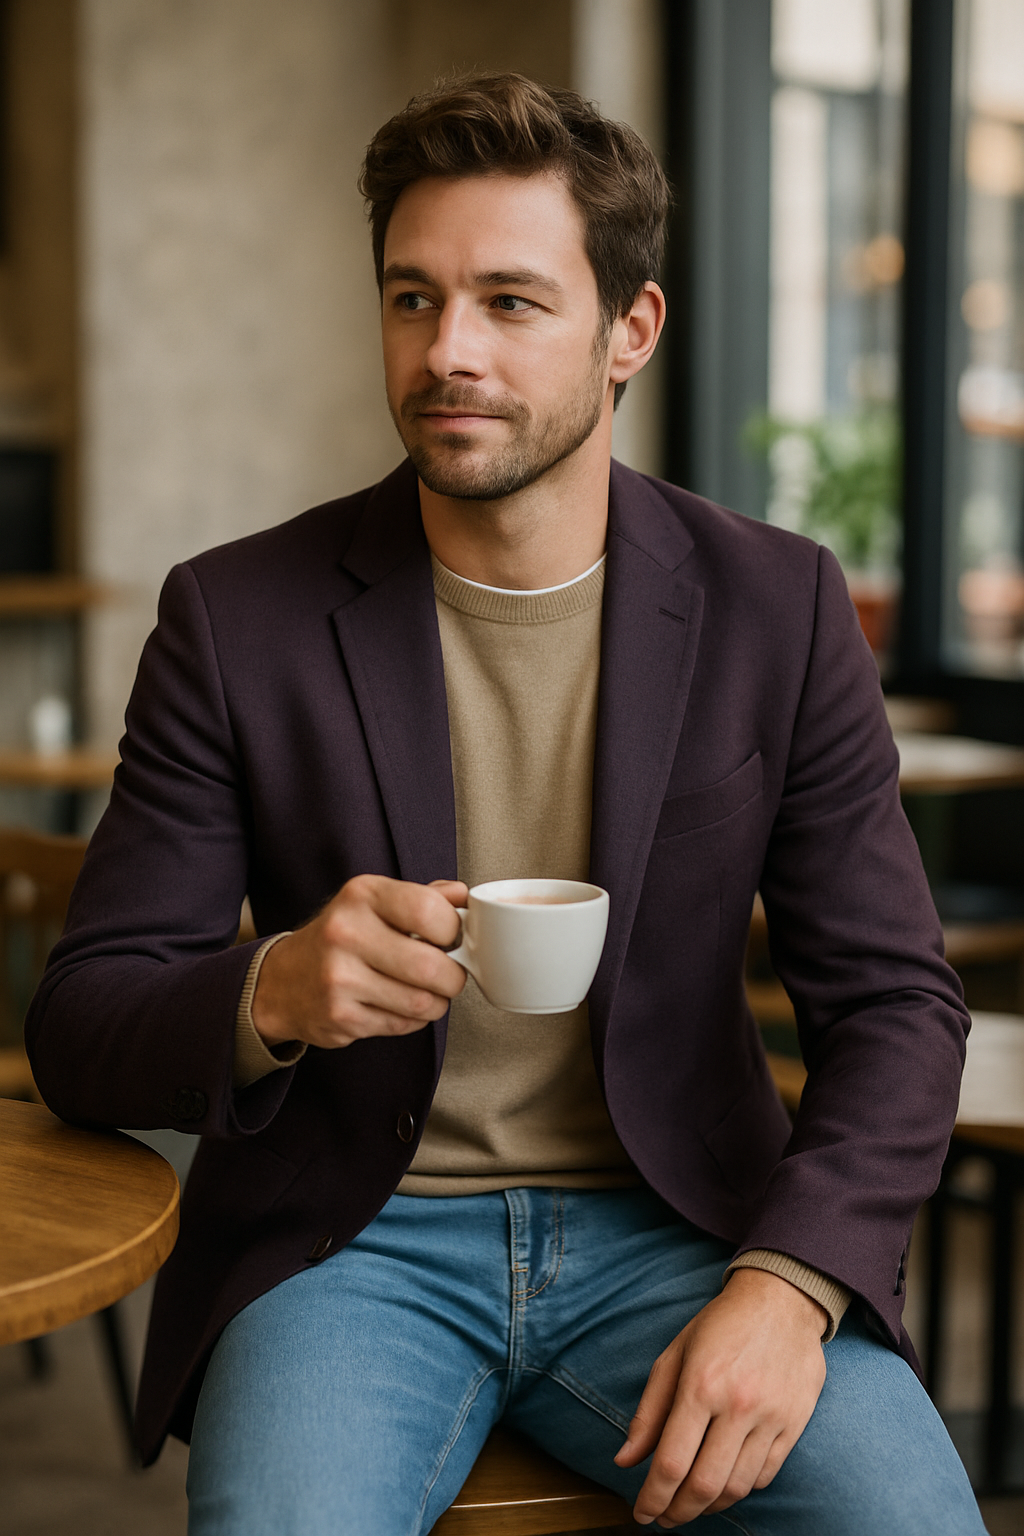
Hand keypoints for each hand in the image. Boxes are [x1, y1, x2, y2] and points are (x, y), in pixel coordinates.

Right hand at [251, 875, 467, 1049]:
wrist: (283, 981)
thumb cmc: (341, 937)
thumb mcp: (375, 902)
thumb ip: (424, 896)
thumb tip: (465, 897)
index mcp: (362, 895)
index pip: (429, 910)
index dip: (454, 929)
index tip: (451, 937)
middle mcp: (346, 933)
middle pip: (431, 966)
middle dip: (452, 976)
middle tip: (448, 974)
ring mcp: (339, 978)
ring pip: (422, 1002)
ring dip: (436, 1002)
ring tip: (425, 991)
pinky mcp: (341, 1017)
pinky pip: (403, 1025)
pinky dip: (411, 1019)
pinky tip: (396, 1004)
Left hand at [614, 1268, 826, 1525]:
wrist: (782, 1299)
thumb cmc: (721, 1324)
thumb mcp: (675, 1354)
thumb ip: (649, 1410)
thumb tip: (625, 1459)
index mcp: (700, 1384)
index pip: (671, 1462)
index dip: (652, 1497)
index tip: (641, 1513)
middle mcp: (737, 1404)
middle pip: (704, 1485)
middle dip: (678, 1512)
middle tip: (664, 1518)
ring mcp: (771, 1416)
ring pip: (737, 1487)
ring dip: (708, 1507)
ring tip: (690, 1506)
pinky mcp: (794, 1423)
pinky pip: (765, 1475)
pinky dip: (741, 1489)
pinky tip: (723, 1484)